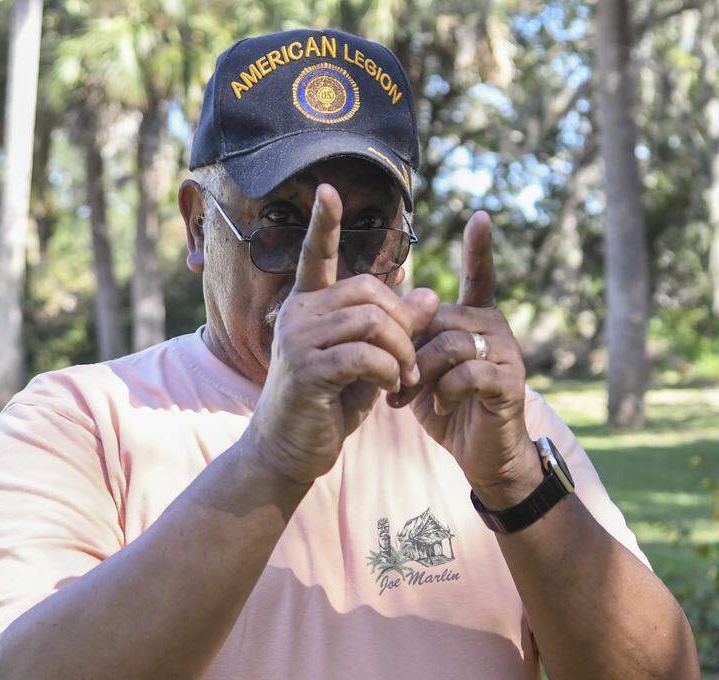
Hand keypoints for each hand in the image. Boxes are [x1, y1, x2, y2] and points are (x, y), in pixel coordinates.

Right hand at [242, 184, 438, 485]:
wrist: (291, 451)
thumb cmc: (330, 403)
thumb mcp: (370, 360)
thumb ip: (395, 327)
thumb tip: (427, 292)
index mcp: (309, 305)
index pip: (315, 255)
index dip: (324, 223)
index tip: (328, 188)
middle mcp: (297, 314)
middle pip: (369, 291)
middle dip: (403, 324)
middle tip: (412, 360)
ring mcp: (296, 340)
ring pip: (371, 321)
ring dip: (402, 352)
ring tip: (405, 378)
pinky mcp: (306, 370)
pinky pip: (365, 355)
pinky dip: (390, 372)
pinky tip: (391, 390)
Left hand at [393, 211, 540, 505]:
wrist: (482, 457)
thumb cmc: (449, 410)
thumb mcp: (422, 370)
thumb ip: (412, 339)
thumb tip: (392, 305)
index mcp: (475, 319)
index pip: (479, 276)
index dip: (480, 248)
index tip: (480, 216)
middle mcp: (495, 328)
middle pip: (440, 317)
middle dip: (408, 350)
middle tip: (393, 385)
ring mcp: (507, 353)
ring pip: (450, 344)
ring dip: (421, 374)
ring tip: (405, 400)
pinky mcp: (509, 382)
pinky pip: (467, 372)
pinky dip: (444, 391)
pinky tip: (440, 406)